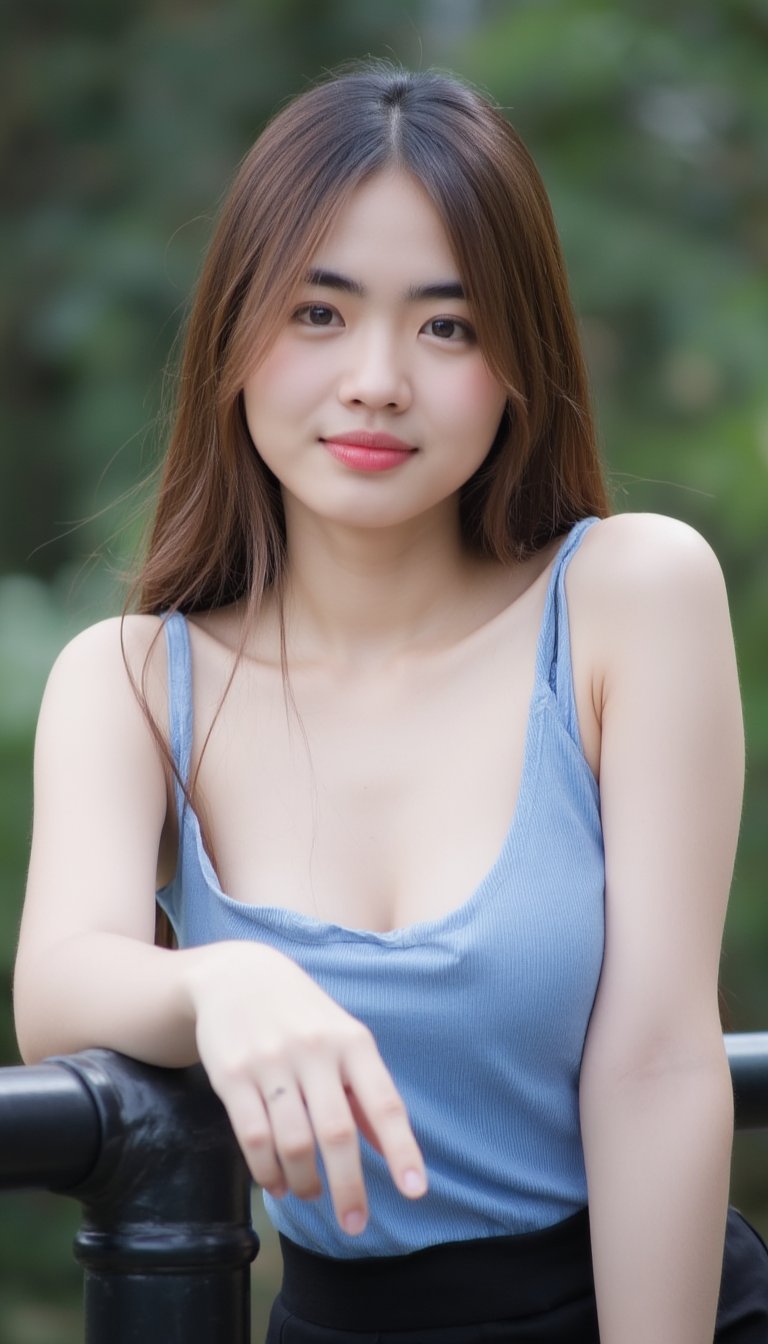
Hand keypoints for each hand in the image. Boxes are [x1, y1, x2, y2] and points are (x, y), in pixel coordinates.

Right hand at [187, 940, 426, 1234]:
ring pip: (293, 1142)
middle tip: (355, 1223)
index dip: (402, 1149)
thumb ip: (366, 1093)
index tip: (415, 1191)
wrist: (237, 975)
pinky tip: (277, 1183)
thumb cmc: (303, 1016)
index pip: (385, 1102)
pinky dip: (267, 1171)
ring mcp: (271, 1061)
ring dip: (305, 1181)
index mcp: (353, 1042)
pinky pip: (252, 1137)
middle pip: (337, 1132)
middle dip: (349, 1187)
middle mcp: (315, 1050)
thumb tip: (392, 1151)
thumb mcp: (343, 1039)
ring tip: (310, 1193)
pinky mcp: (232, 1074)